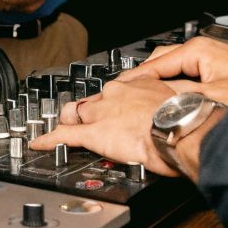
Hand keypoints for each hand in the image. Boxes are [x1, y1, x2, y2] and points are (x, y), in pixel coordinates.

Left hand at [29, 77, 181, 175]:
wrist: (182, 128)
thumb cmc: (187, 119)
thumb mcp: (179, 102)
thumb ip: (167, 105)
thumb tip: (172, 114)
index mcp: (137, 85)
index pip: (114, 90)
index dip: (109, 101)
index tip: (110, 105)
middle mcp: (115, 95)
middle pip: (91, 101)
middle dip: (86, 112)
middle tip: (86, 120)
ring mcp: (102, 113)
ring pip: (76, 114)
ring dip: (68, 122)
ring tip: (62, 128)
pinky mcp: (94, 133)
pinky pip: (65, 136)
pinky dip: (50, 140)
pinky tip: (40, 143)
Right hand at [118, 36, 227, 107]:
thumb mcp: (209, 97)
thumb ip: (175, 96)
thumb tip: (150, 101)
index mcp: (200, 49)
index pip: (153, 62)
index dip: (134, 81)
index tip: (120, 93)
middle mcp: (208, 53)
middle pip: (163, 66)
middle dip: (148, 84)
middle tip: (131, 102)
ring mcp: (217, 65)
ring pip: (179, 76)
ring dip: (166, 91)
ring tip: (152, 109)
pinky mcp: (227, 79)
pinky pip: (193, 84)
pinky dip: (182, 95)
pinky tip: (180, 111)